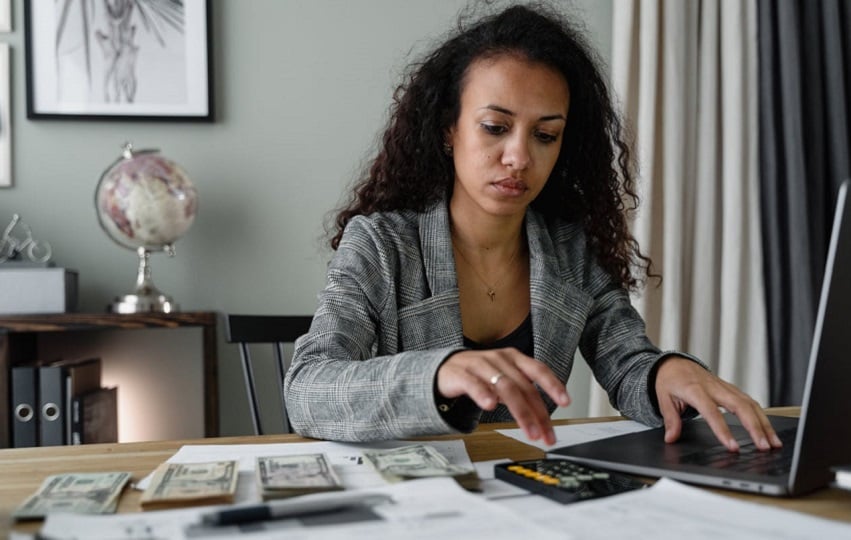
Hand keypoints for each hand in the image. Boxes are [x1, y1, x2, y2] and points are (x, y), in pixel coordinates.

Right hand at [436, 348, 570, 444]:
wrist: (444, 369)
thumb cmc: (479, 375)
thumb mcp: (504, 380)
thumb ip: (523, 393)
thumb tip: (544, 417)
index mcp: (513, 359)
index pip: (538, 370)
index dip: (553, 385)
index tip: (566, 401)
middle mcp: (499, 360)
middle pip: (523, 386)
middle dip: (538, 413)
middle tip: (545, 434)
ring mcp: (480, 365)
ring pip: (505, 387)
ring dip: (520, 412)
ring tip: (528, 430)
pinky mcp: (461, 374)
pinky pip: (474, 384)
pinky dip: (483, 394)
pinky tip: (490, 406)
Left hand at [654, 356, 782, 450]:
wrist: (674, 363)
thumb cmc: (669, 380)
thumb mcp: (663, 398)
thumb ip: (670, 419)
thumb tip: (671, 438)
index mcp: (695, 390)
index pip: (712, 412)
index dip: (723, 430)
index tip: (733, 447)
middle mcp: (714, 388)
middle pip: (740, 406)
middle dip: (755, 427)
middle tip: (764, 447)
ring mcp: (725, 387)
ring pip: (750, 403)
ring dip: (764, 423)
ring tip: (773, 443)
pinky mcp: (731, 389)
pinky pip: (749, 401)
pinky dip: (761, 416)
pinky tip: (768, 430)